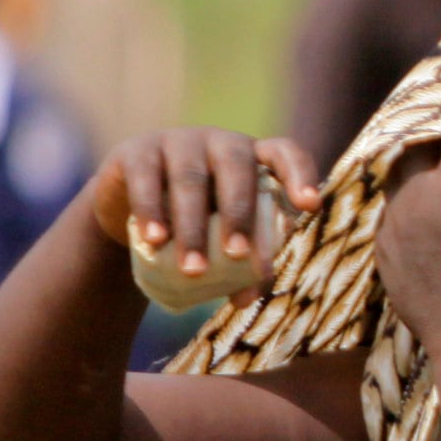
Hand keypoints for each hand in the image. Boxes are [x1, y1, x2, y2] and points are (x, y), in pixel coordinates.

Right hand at [88, 129, 324, 285]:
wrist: (130, 209)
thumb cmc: (195, 221)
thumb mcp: (220, 236)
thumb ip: (239, 261)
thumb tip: (248, 299)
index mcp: (253, 158)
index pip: (285, 153)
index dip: (300, 174)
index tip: (310, 205)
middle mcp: (220, 143)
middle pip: (237, 170)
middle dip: (239, 215)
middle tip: (237, 256)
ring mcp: (178, 142)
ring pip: (190, 180)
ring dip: (193, 227)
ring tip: (193, 269)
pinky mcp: (137, 152)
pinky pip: (146, 178)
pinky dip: (151, 210)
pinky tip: (155, 240)